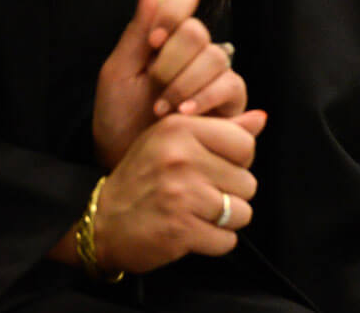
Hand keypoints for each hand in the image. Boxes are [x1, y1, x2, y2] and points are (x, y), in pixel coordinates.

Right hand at [90, 111, 265, 272]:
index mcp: (180, 128)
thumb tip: (261, 118)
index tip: (215, 170)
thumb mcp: (173, 140)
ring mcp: (181, 195)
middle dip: (230, 195)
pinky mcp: (180, 230)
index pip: (246, 145)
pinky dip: (215, 242)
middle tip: (200, 196)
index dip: (237, 163)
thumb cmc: (142, 177)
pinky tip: (193, 233)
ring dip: (225, 220)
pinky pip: (227, 240)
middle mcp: (181, 158)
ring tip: (198, 214)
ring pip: (242, 212)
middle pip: (248, 182)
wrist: (98, 221)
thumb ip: (220, 128)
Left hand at [93, 0, 246, 168]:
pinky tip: (184, 114)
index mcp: (166, 35)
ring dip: (184, 84)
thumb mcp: (118, 73)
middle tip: (153, 84)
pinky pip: (231, 84)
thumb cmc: (117, 119)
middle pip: (198, 30)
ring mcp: (214, 74)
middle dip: (171, 62)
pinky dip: (205, 98)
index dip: (174, 9)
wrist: (126, 162)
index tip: (154, 38)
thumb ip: (137, 29)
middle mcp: (194, 50)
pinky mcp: (230, 101)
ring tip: (162, 110)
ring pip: (215, 57)